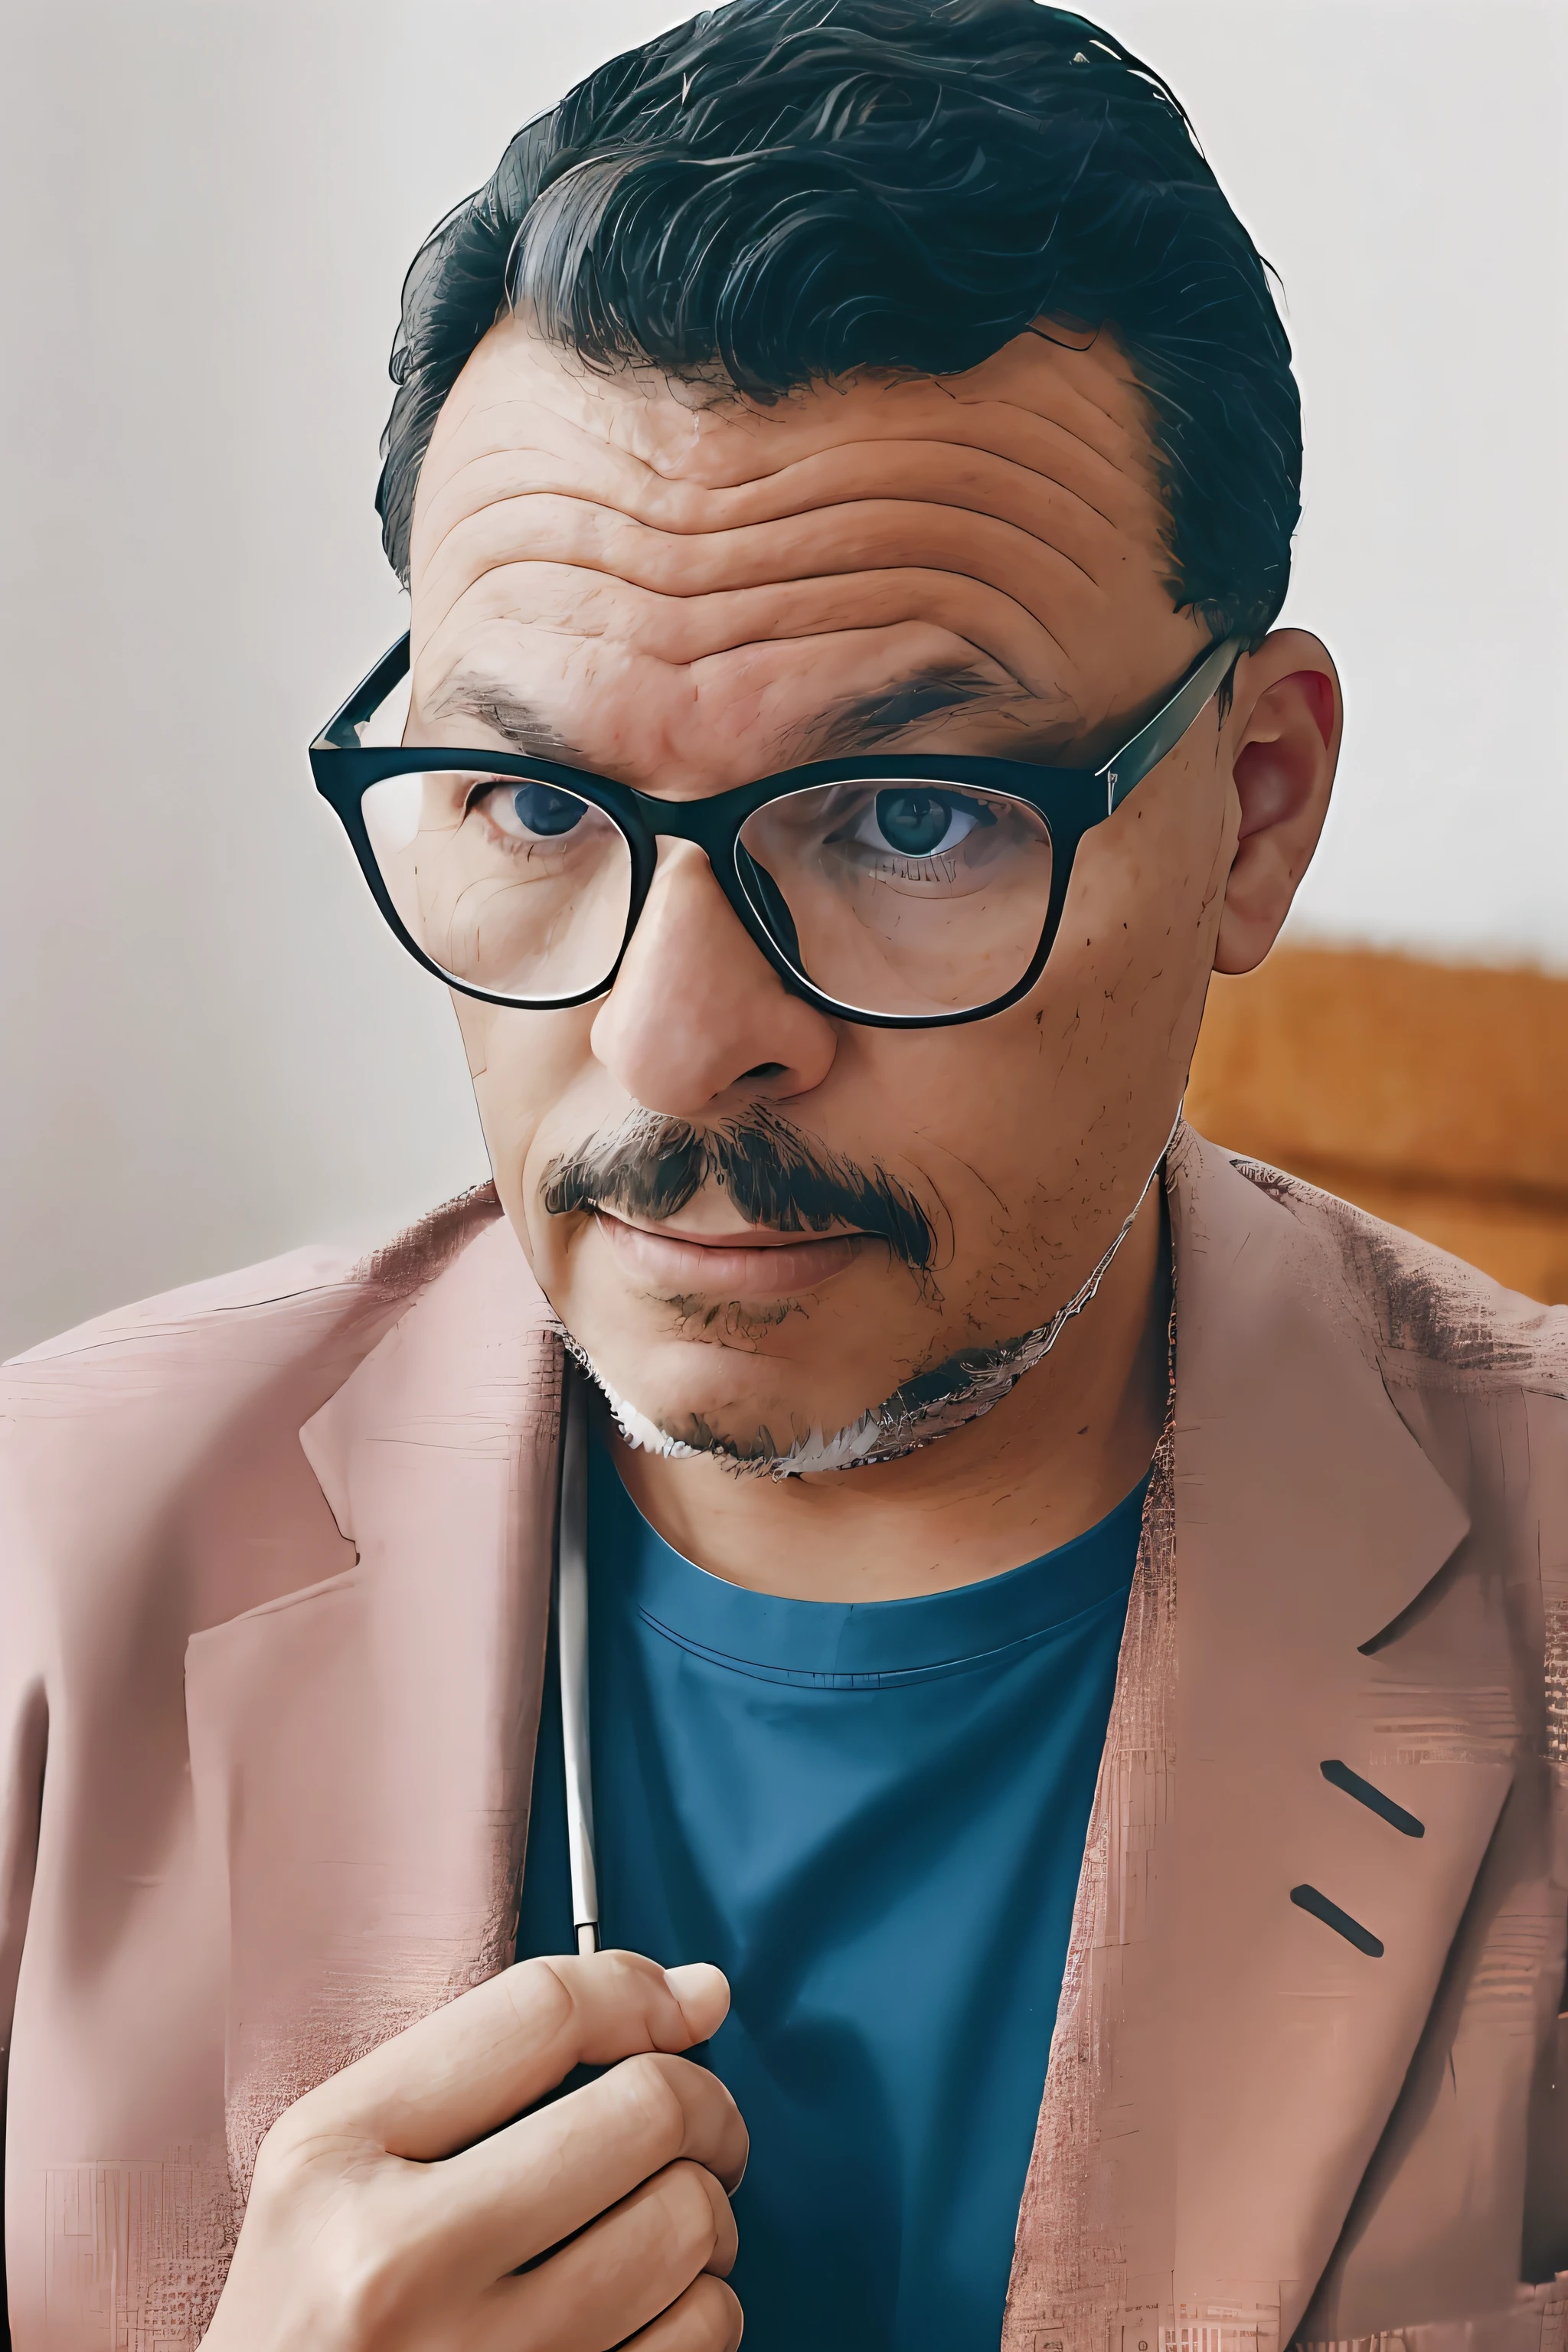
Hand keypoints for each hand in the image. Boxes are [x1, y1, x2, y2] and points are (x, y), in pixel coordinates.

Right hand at [202, 1950, 745, 2351]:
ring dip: (704, 2212)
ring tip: (661, 2227)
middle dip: (703, 2104)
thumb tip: (697, 1995)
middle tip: (698, 2125)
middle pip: (644, 2110)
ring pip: (689, 2222)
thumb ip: (490, 2067)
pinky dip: (701, 2307)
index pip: (539, 2014)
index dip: (639, 1990)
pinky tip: (649, 2311)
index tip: (685, 2004)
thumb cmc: (318, 2320)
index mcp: (332, 2160)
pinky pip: (702, 2335)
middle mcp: (398, 2266)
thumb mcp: (337, 2171)